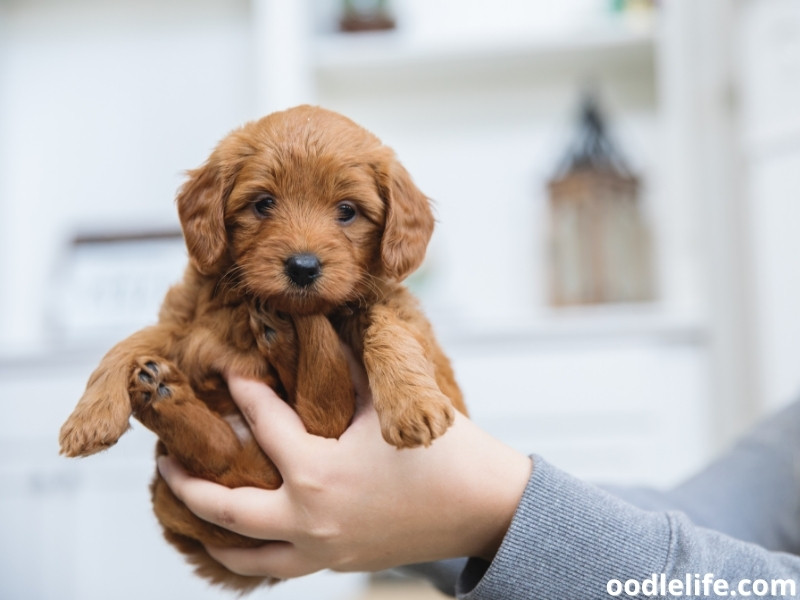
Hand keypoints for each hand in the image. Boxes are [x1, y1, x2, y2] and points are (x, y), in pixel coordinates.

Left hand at [157, 352, 531, 579]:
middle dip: (185, 481)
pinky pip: (274, 568)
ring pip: (240, 552)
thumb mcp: (388, 402)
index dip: (242, 391)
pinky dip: (245, 555)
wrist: (481, 507)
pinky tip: (236, 538)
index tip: (227, 372)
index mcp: (318, 473)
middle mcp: (308, 518)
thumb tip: (318, 324)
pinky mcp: (333, 564)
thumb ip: (346, 363)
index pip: (262, 423)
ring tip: (186, 503)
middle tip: (165, 457)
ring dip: (206, 528)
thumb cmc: (442, 451)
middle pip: (223, 507)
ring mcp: (319, 549)